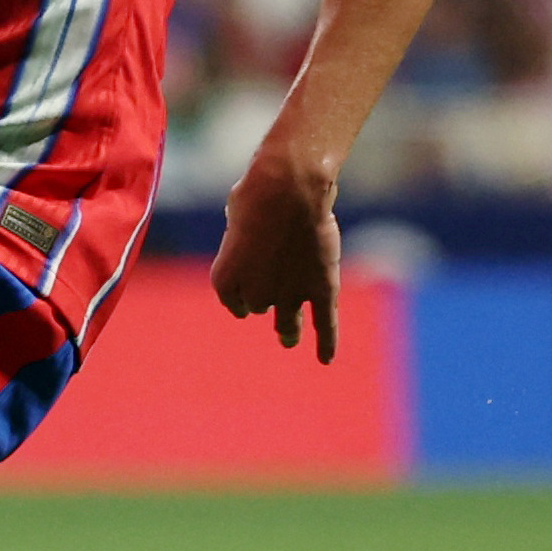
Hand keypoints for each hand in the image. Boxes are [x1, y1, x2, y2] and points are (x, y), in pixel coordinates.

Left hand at [209, 144, 341, 362]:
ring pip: (288, 323)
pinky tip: (326, 359)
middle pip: (259, 305)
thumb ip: (245, 236)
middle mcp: (254, 293)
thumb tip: (256, 237)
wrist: (289, 191)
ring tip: (287, 338)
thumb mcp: (236, 215)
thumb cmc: (257, 194)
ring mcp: (290, 294)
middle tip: (273, 287)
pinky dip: (326, 342)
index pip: (231, 299)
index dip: (238, 296)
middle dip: (265, 296)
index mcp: (225, 278)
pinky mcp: (322, 288)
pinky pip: (325, 323)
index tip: (243, 296)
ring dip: (288, 331)